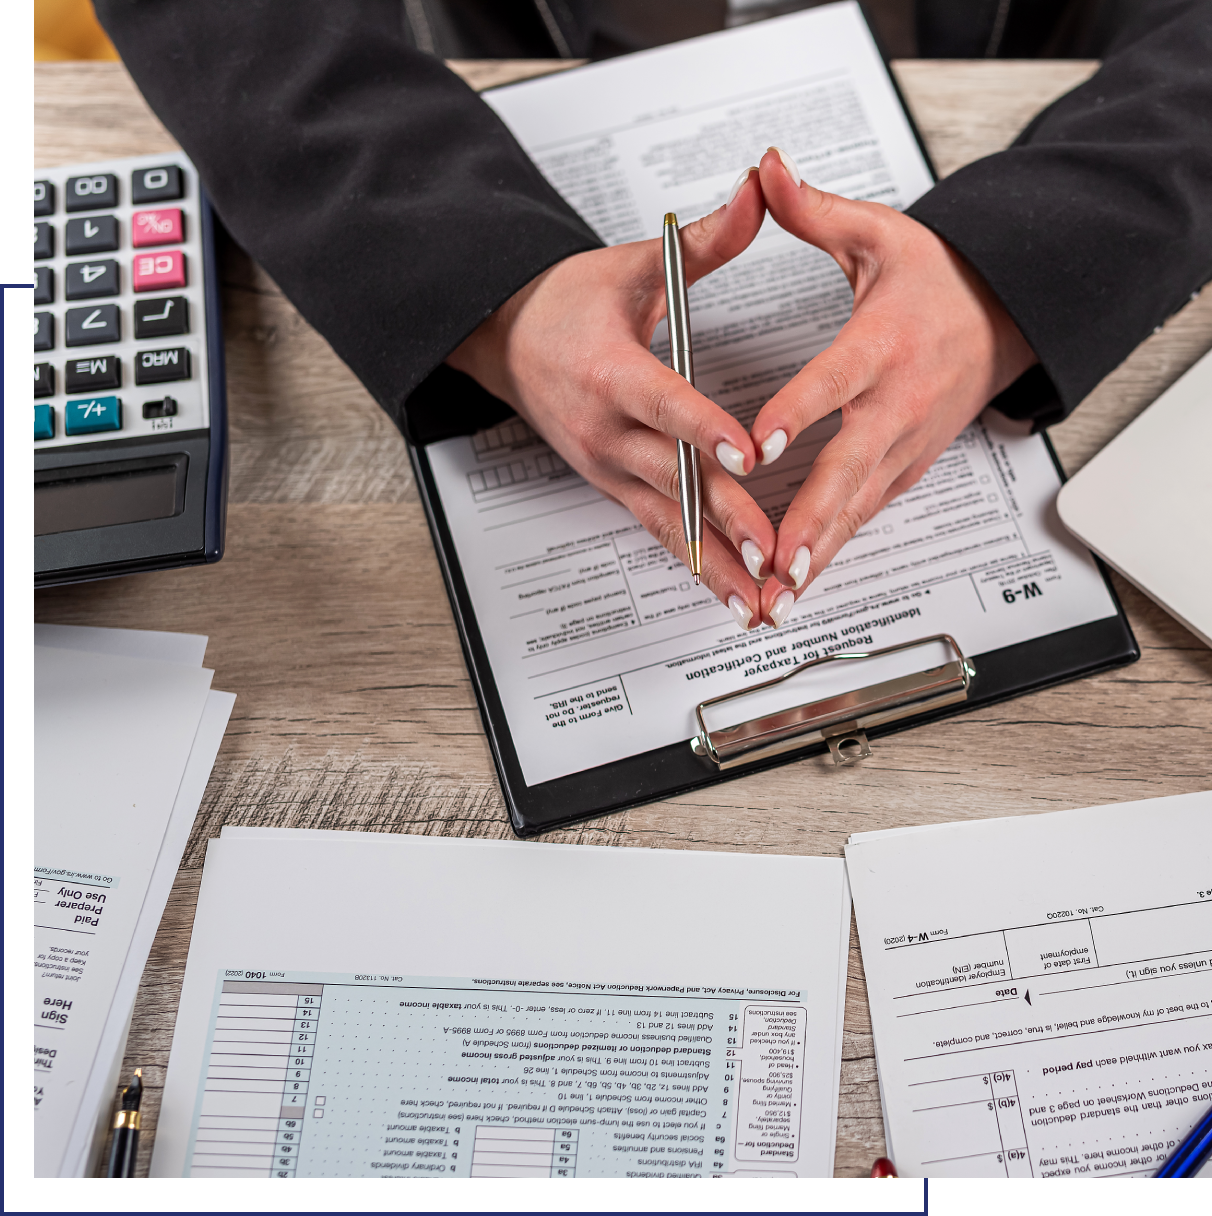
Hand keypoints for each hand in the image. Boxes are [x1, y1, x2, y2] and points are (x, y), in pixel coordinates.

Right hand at [447, 169, 773, 630]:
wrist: (506, 341)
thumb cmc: (567, 305)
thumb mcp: (632, 266)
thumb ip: (703, 239)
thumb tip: (759, 188)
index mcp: (609, 372)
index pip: (663, 404)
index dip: (704, 429)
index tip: (746, 454)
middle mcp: (606, 431)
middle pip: (673, 478)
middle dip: (725, 518)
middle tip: (771, 551)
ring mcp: (608, 468)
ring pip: (669, 521)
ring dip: (716, 564)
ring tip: (759, 600)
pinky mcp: (613, 488)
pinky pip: (660, 533)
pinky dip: (699, 568)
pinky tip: (732, 597)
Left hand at [750, 147, 1037, 627]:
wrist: (1000, 319)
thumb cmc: (934, 282)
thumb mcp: (878, 236)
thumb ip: (814, 211)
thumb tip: (766, 170)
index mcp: (884, 344)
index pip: (835, 380)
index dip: (796, 413)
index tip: (757, 444)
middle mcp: (897, 404)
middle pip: (850, 467)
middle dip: (811, 519)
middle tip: (775, 561)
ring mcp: (904, 446)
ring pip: (858, 506)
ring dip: (819, 553)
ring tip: (780, 595)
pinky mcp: (903, 471)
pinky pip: (863, 515)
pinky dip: (831, 551)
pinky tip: (798, 584)